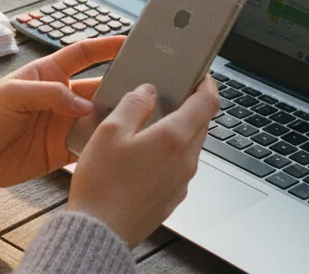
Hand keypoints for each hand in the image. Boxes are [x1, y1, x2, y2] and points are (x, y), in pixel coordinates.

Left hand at [0, 35, 124, 187]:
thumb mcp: (12, 94)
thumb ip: (49, 94)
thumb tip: (83, 104)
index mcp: (48, 74)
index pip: (84, 54)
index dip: (106, 46)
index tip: (130, 42)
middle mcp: (60, 97)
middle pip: (98, 86)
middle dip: (121, 85)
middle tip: (146, 86)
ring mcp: (62, 124)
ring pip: (98, 117)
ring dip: (115, 117)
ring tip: (138, 117)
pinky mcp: (61, 150)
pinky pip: (88, 145)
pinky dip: (102, 145)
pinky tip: (116, 145)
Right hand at [67, 76, 219, 247]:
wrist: (100, 232)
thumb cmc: (102, 185)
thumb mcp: (110, 131)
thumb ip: (133, 105)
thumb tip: (147, 92)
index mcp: (174, 138)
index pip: (207, 103)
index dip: (207, 85)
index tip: (201, 77)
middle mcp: (185, 160)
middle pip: (200, 124)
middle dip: (189, 108)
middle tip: (168, 98)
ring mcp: (181, 182)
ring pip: (189, 147)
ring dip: (177, 133)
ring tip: (147, 129)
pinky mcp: (172, 198)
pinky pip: (178, 168)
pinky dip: (168, 156)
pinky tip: (141, 158)